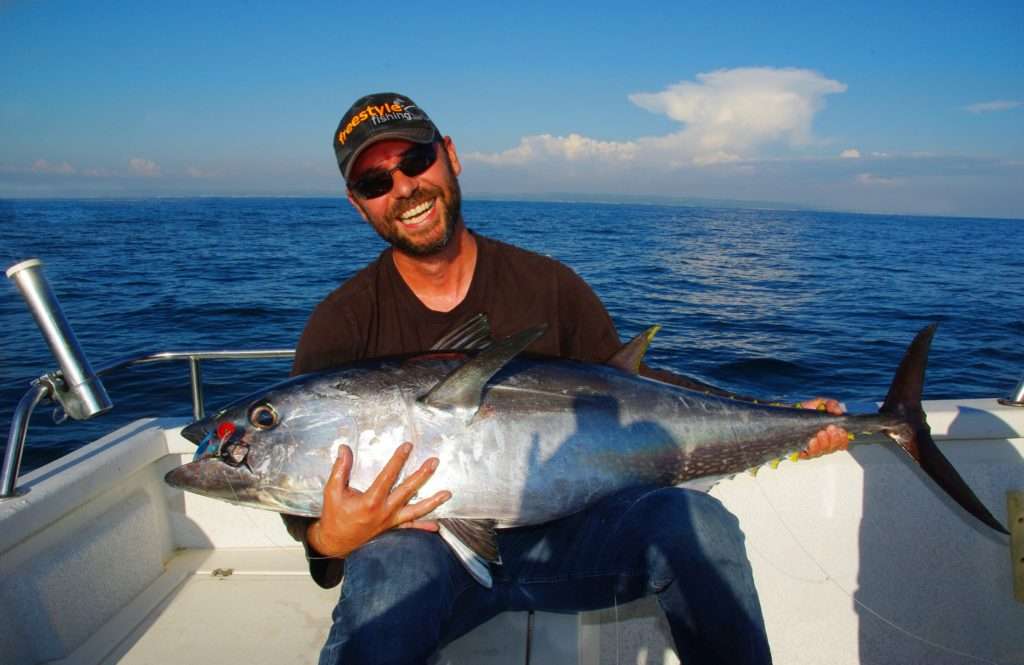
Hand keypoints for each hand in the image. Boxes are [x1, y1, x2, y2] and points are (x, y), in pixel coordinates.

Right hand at [306, 442, 450, 558]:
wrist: (335, 543)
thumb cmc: (334, 517)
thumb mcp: (333, 491)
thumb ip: (340, 469)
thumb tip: (344, 448)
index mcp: (370, 500)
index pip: (388, 476)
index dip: (398, 460)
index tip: (408, 446)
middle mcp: (384, 512)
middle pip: (408, 491)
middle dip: (422, 475)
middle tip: (434, 462)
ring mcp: (390, 522)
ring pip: (415, 511)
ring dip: (432, 502)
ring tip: (447, 494)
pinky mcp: (391, 530)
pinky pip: (410, 528)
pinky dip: (424, 527)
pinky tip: (436, 526)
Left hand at [797, 397, 850, 458]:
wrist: (787, 414)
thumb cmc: (805, 411)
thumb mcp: (819, 404)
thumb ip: (831, 405)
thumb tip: (838, 411)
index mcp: (830, 435)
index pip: (841, 443)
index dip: (843, 439)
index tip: (840, 430)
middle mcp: (822, 444)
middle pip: (832, 448)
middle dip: (834, 440)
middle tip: (830, 429)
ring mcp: (812, 449)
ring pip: (822, 452)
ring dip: (823, 443)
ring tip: (821, 433)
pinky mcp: (801, 452)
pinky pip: (809, 455)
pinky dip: (812, 448)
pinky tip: (812, 441)